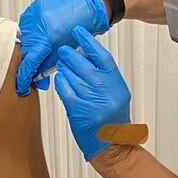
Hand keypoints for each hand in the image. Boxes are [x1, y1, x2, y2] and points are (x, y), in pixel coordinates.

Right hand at [15, 0, 111, 94]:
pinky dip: (31, 32)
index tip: (22, 86)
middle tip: (35, 69)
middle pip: (24, 51)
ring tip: (41, 49)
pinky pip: (26, 24)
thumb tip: (36, 78)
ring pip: (24, 38)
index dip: (24, 77)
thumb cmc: (79, 29)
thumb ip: (47, 65)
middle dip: (29, 61)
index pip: (29, 63)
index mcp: (46, 39)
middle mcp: (38, 26)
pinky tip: (39, 35)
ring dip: (29, 46)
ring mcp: (34, 15)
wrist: (86, 7)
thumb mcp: (64, 53)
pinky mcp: (34, 7)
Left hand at [52, 27, 131, 160]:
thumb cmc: (112, 119)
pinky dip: (61, 82)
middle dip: (70, 55)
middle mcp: (105, 90)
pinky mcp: (78, 110)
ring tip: (62, 65)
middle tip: (63, 50)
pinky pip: (65, 89)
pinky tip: (61, 80)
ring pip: (72, 75)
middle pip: (83, 64)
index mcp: (116, 83)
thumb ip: (103, 75)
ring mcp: (92, 100)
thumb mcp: (115, 93)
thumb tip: (85, 55)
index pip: (102, 56)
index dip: (89, 42)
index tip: (79, 32)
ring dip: (64, 68)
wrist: (112, 145)